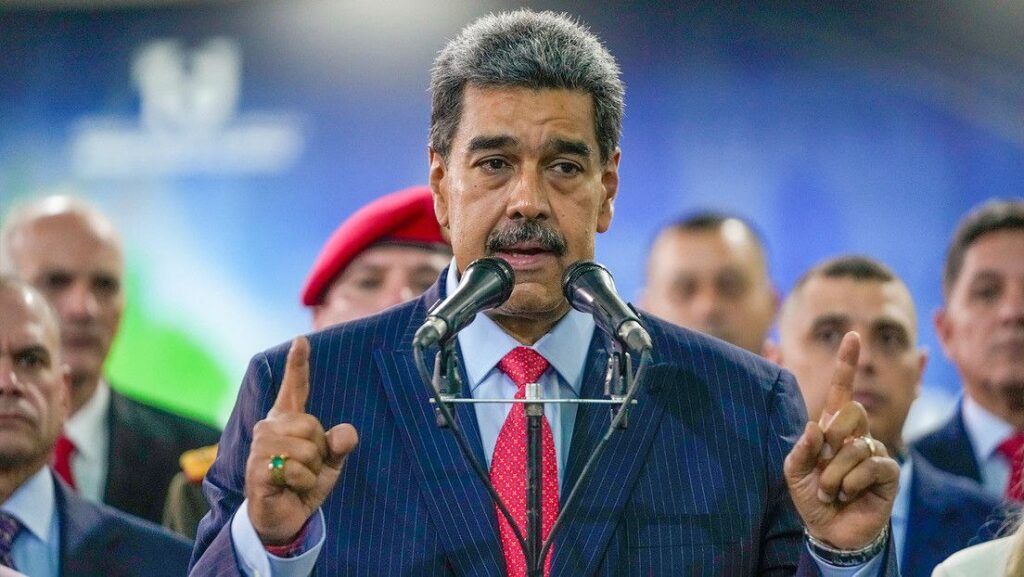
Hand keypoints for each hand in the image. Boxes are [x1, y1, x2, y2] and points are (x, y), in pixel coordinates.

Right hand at [245, 337, 358, 544]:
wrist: (284, 518)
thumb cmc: (304, 485)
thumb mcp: (330, 463)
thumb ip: (340, 444)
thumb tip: (345, 434)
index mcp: (288, 420)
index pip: (295, 388)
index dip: (298, 363)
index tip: (301, 340)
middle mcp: (270, 427)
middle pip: (312, 425)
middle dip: (320, 452)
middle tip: (306, 469)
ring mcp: (260, 446)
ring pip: (307, 449)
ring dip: (312, 471)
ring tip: (297, 479)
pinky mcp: (257, 468)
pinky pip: (297, 470)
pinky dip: (304, 484)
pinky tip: (289, 489)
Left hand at [783, 332, 898, 549]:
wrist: (830, 530)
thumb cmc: (812, 498)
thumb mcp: (794, 474)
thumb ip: (799, 450)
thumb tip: (815, 426)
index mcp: (831, 429)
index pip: (841, 390)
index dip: (847, 364)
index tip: (851, 335)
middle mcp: (856, 435)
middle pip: (852, 409)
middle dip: (833, 438)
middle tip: (824, 464)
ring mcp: (874, 451)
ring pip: (856, 446)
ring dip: (835, 474)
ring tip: (833, 491)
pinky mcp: (888, 472)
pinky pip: (871, 465)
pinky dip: (852, 482)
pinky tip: (850, 495)